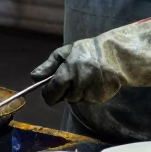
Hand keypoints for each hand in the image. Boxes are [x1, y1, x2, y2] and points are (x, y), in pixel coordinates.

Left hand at [30, 12, 150, 104]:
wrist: (116, 55)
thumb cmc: (88, 51)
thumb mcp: (66, 53)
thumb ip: (49, 65)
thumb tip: (34, 77)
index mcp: (68, 71)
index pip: (51, 92)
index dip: (48, 93)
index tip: (49, 91)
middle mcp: (79, 83)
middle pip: (64, 98)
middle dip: (64, 92)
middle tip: (71, 79)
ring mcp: (91, 92)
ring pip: (76, 99)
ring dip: (77, 92)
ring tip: (86, 76)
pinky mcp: (100, 97)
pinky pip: (88, 100)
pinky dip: (89, 93)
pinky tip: (95, 81)